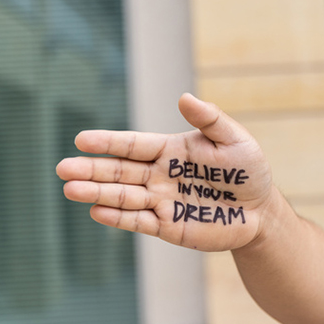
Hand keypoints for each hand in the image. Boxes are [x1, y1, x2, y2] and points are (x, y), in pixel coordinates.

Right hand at [56, 93, 273, 250]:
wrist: (261, 211)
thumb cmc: (249, 170)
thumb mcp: (235, 139)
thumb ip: (210, 119)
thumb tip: (184, 97)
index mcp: (171, 151)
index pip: (133, 145)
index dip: (108, 143)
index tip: (81, 140)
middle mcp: (160, 175)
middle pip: (120, 172)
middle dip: (92, 170)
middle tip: (62, 168)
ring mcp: (162, 201)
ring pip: (123, 197)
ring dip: (97, 193)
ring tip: (71, 190)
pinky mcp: (168, 226)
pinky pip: (139, 221)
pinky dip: (118, 217)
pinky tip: (96, 211)